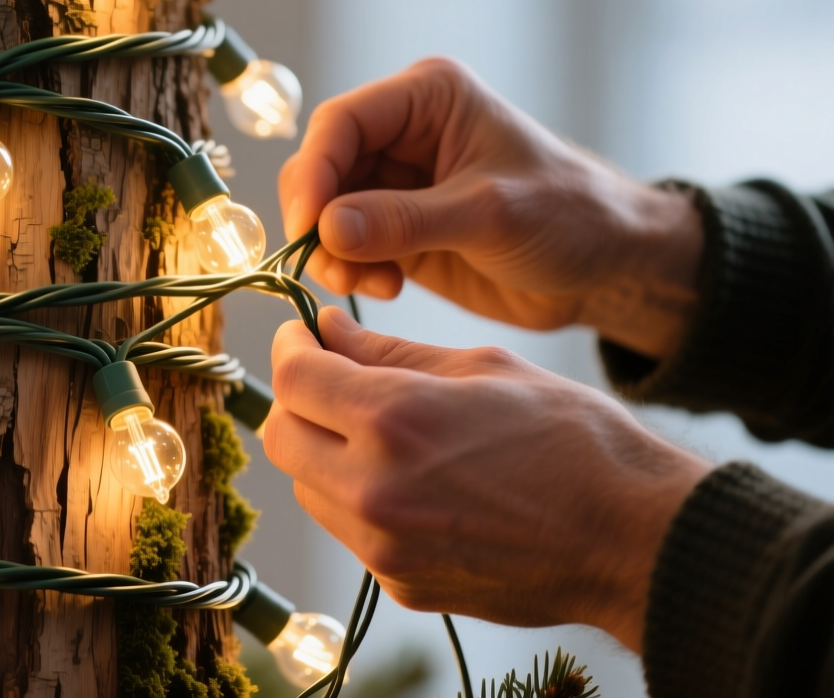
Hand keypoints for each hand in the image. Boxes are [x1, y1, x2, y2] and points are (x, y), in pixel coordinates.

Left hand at [264, 307, 709, 651]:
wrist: (633, 538)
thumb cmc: (572, 439)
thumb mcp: (481, 368)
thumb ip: (388, 350)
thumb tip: (327, 329)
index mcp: (394, 420)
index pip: (292, 377)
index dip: (290, 346)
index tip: (303, 335)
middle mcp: (374, 488)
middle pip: (281, 436)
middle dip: (297, 400)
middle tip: (329, 378)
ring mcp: (383, 545)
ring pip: (307, 486)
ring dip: (323, 451)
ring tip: (376, 431)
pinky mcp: (399, 584)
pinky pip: (348, 531)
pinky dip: (358, 498)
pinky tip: (409, 480)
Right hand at [280, 58, 701, 357]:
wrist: (610, 268)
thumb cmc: (571, 216)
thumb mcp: (490, 214)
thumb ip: (405, 220)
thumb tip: (325, 230)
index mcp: (427, 99)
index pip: (341, 123)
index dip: (315, 173)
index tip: (307, 228)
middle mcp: (402, 134)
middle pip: (322, 167)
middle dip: (318, 219)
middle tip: (334, 266)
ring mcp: (396, 183)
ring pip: (325, 210)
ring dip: (332, 251)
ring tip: (370, 282)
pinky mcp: (396, 228)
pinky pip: (345, 244)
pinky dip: (351, 268)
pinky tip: (387, 286)